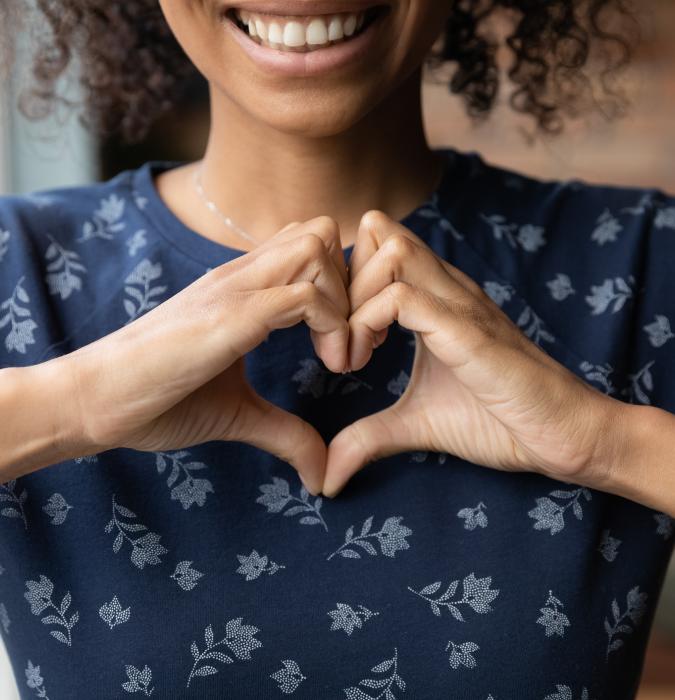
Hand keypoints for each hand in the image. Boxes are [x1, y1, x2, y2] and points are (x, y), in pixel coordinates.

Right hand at [64, 216, 352, 494]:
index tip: (345, 344)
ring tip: (340, 357)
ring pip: (316, 249)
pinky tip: (329, 366)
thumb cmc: (157, 399)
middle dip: (353, 284)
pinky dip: (333, 326)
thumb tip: (323, 472)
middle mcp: (240, 276)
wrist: (92, 401)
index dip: (342, 288)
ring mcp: (233, 290)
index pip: (308, 246)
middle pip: (319, 231)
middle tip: (354, 341)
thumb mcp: (237, 414)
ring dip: (346, 301)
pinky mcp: (229, 316)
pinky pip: (303, 294)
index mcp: (241, 288)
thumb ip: (285, 431)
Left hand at [322, 211, 621, 496]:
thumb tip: (326, 477)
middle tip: (335, 340)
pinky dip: (366, 324)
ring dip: (352, 300)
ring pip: (388, 251)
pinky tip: (365, 362)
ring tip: (352, 354)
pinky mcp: (466, 330)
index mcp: (434, 298)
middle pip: (376, 233)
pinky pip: (401, 298)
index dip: (342, 283)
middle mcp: (445, 288)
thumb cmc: (499, 421)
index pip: (375, 245)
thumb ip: (368, 436)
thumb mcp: (415, 423)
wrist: (566, 435)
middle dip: (339, 283)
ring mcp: (458, 303)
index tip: (338, 337)